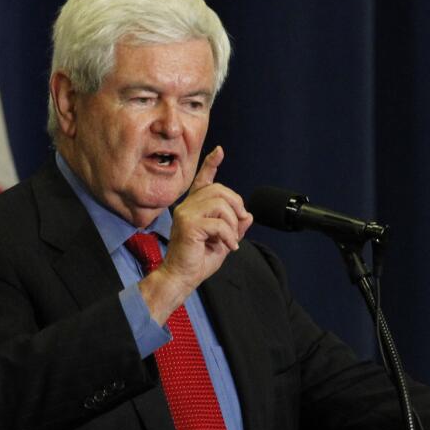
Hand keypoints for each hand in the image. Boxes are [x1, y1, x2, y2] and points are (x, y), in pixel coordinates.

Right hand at [139, 146, 252, 321]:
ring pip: (220, 204)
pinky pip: (219, 223)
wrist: (181, 278)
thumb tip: (248, 216)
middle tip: (240, 224)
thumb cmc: (197, 262)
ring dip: (232, 223)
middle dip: (236, 205)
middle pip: (219, 190)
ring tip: (231, 240)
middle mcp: (187, 206)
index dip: (211, 164)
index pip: (202, 180)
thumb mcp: (222, 242)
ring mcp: (186, 214)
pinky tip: (229, 247)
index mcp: (193, 208)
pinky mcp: (189, 225)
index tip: (219, 151)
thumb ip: (234, 228)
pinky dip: (229, 236)